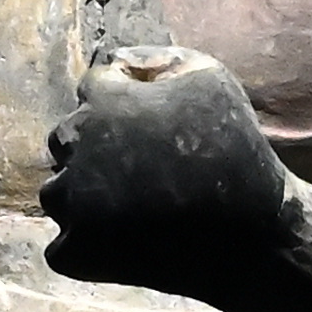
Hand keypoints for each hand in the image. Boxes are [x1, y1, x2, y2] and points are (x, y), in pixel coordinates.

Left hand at [41, 46, 290, 289]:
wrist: (253, 234)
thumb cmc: (236, 150)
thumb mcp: (209, 77)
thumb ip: (156, 58)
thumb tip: (118, 61)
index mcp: (102, 102)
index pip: (92, 91)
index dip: (123, 106)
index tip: (152, 130)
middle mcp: (77, 148)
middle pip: (66, 141)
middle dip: (95, 150)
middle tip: (140, 171)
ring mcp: (73, 204)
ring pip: (58, 193)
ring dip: (82, 197)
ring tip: (130, 208)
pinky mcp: (77, 253)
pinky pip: (62, 246)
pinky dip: (85, 246)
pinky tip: (122, 242)